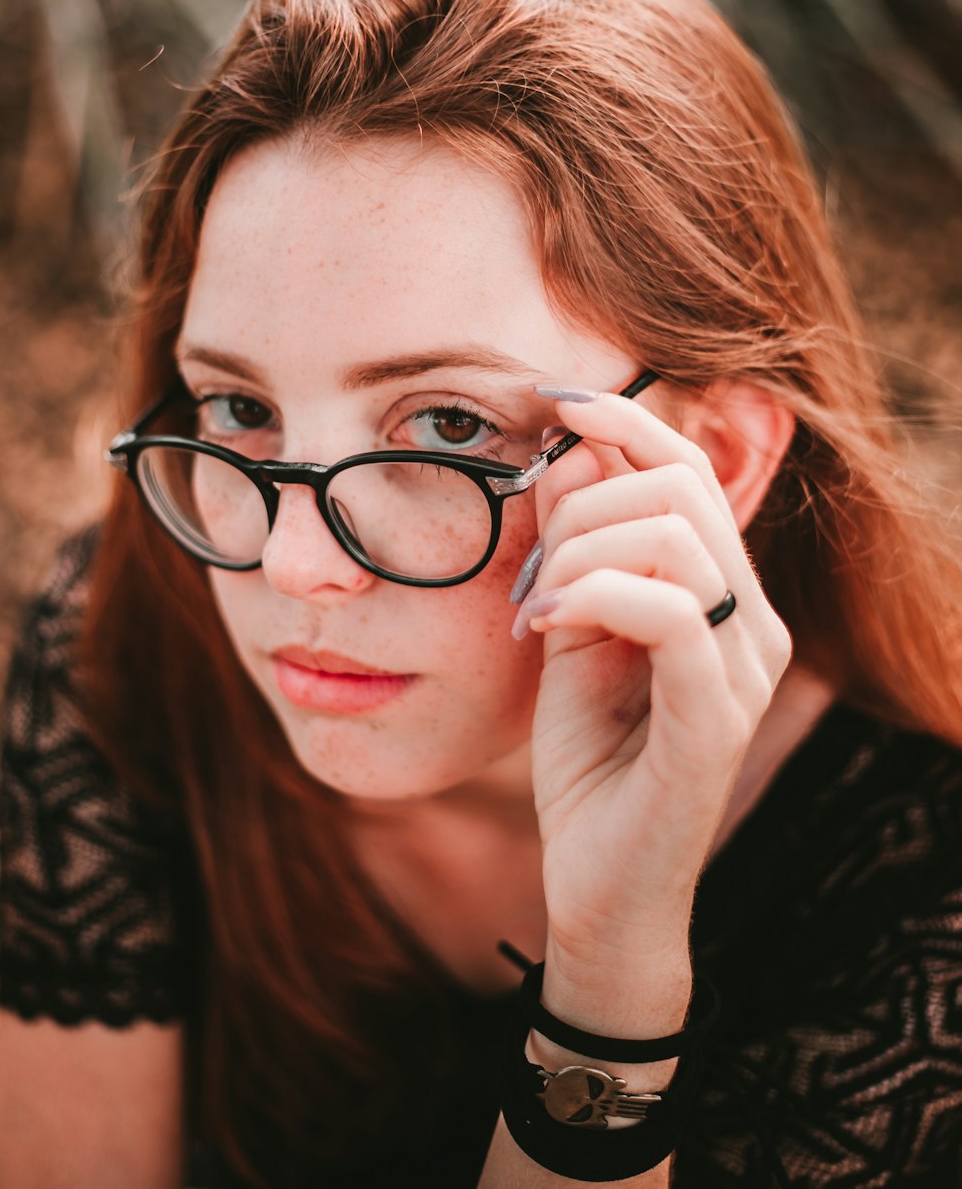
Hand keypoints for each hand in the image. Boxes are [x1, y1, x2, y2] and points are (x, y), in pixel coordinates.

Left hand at [517, 385, 792, 972]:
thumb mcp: (572, 633)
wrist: (599, 886)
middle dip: (583, 504)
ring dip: (577, 552)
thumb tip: (570, 453)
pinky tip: (544, 627)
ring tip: (536, 609)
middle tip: (531, 571)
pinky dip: (590, 597)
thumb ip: (576, 551)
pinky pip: (667, 611)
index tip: (551, 396)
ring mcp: (742, 667)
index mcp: (721, 593)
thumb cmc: (589, 760)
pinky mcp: (716, 715)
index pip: (689, 470)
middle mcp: (750, 620)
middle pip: (681, 486)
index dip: (624, 419)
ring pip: (672, 536)